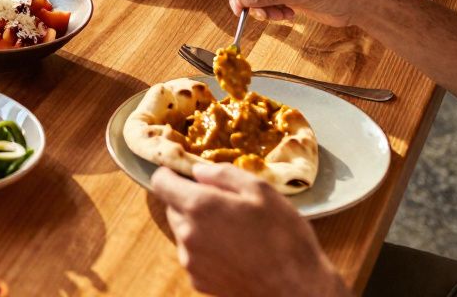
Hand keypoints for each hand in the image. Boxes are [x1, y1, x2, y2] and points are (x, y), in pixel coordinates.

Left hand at [151, 163, 348, 296]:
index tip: (185, 172)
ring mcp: (191, 261)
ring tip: (234, 229)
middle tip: (223, 202)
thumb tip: (197, 171)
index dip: (170, 173)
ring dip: (198, 225)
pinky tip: (234, 250)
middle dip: (190, 200)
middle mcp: (187, 235)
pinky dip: (206, 248)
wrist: (296, 289)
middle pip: (172, 207)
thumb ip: (223, 174)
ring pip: (183, 231)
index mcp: (199, 207)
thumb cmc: (284, 237)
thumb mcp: (261, 190)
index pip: (160, 182)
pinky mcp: (198, 281)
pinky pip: (193, 255)